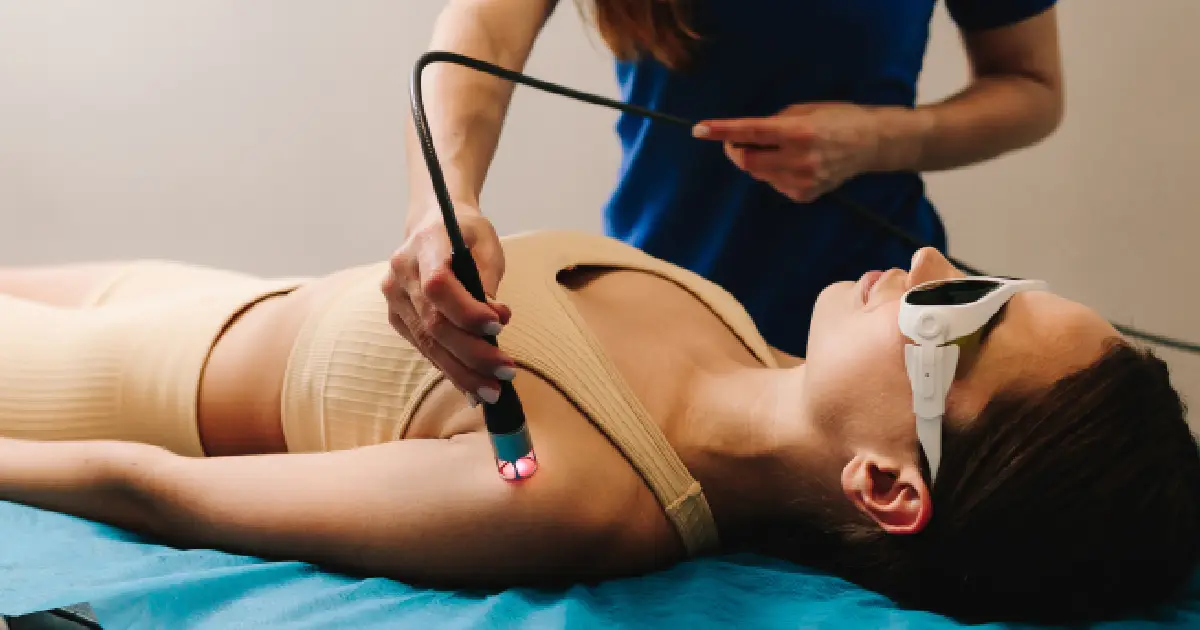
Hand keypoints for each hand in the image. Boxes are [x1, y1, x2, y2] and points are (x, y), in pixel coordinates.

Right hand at [382, 206, 513, 404]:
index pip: (437, 285)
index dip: (467, 311)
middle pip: (434, 323)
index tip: (499, 326)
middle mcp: (400, 274)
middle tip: (507, 371)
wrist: (431, 224)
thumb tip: (496, 322)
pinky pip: (424, 348)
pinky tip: (473, 387)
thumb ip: (488, 279)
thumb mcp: (486, 243)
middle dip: (473, 353)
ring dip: (463, 371)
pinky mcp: (397, 318)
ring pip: (428, 343)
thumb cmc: (465, 232)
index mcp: (424, 245)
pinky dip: (450, 368)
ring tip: (494, 390)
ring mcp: (394, 298)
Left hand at [694, 102, 882, 202]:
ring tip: (779, 149)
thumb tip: (746, 136)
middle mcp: (799, 159)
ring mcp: (802, 181)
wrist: (871, 144)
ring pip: (759, 175)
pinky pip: (774, 184)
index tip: (699, 129)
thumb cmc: (836, 118)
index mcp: (798, 131)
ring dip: (757, 161)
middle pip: (746, 163)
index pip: (750, 132)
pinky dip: (773, 172)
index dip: (722, 131)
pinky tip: (794, 163)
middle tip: (738, 141)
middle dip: (735, 151)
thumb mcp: (804, 110)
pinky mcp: (804, 195)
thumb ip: (773, 123)